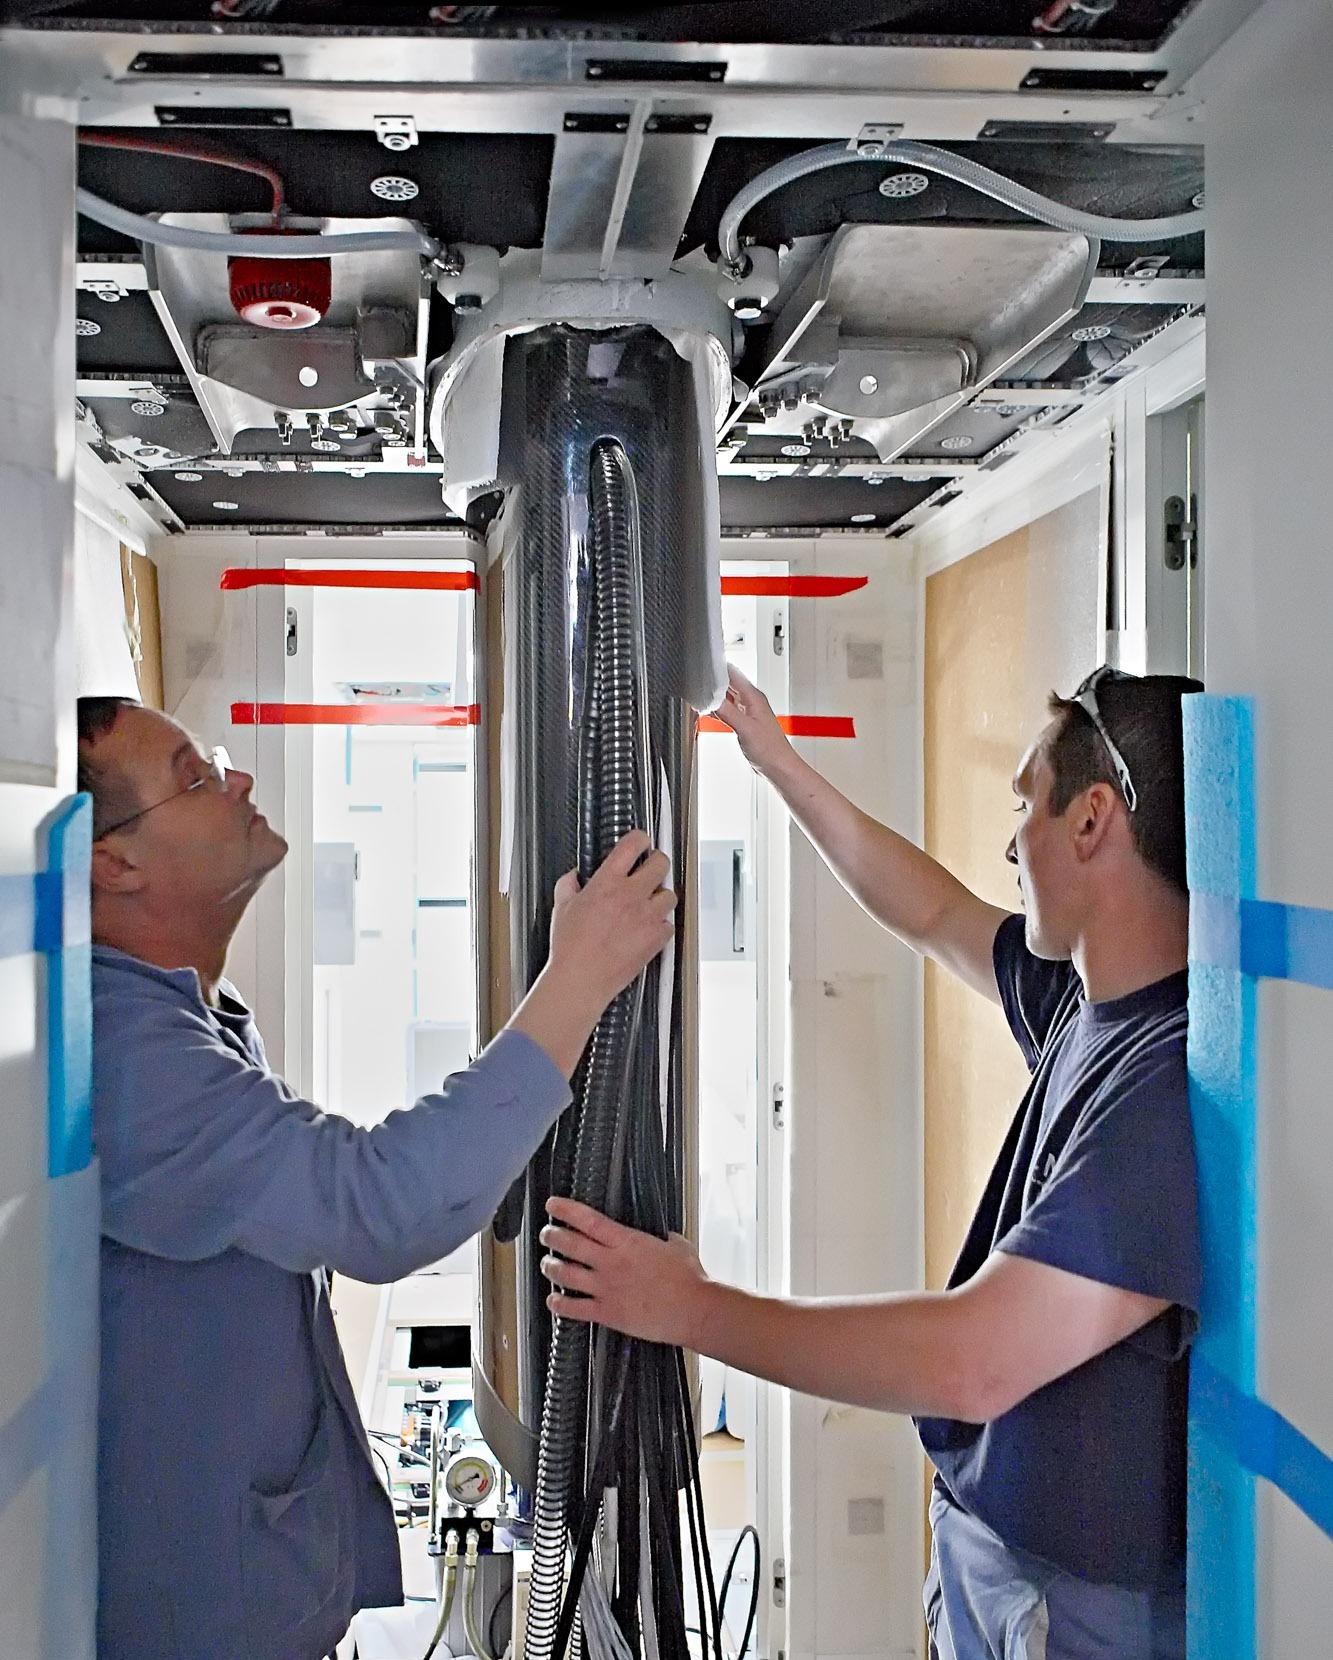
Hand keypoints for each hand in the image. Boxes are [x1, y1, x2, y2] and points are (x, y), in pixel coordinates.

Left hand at [540, 1196, 709, 1347]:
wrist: (693, 1310)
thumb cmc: (688, 1278)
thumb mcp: (676, 1245)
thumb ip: (661, 1238)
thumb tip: (660, 1236)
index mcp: (627, 1242)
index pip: (588, 1221)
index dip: (566, 1210)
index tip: (553, 1205)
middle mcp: (611, 1263)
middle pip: (570, 1245)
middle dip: (552, 1236)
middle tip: (546, 1234)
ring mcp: (607, 1288)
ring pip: (565, 1274)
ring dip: (551, 1267)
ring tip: (547, 1263)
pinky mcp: (608, 1313)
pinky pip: (574, 1309)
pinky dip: (559, 1304)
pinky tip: (553, 1300)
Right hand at [547, 829, 675, 1011]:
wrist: (581, 979)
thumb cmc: (570, 948)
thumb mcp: (562, 908)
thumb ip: (569, 885)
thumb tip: (574, 876)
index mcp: (607, 882)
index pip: (633, 845)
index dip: (640, 839)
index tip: (641, 842)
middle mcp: (631, 895)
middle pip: (661, 863)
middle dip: (657, 863)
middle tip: (651, 869)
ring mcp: (647, 917)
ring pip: (670, 894)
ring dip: (661, 896)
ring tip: (650, 903)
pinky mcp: (656, 938)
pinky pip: (669, 924)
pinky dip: (662, 924)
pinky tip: (649, 928)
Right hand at [712, 663, 791, 776]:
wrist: (778, 767)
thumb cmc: (770, 749)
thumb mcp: (744, 728)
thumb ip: (727, 711)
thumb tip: (711, 698)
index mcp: (754, 697)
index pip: (733, 674)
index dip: (718, 668)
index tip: (704, 667)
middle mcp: (752, 702)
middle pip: (729, 683)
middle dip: (714, 681)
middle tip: (698, 681)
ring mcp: (748, 712)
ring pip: (728, 696)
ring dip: (716, 695)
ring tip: (702, 695)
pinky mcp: (745, 723)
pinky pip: (729, 709)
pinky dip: (719, 708)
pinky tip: (712, 711)